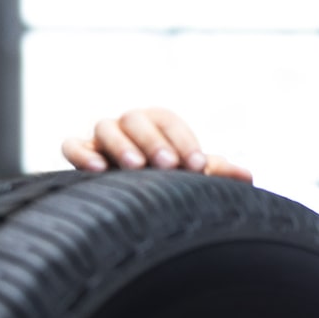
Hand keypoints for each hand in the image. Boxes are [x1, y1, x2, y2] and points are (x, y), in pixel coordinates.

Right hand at [61, 107, 253, 182]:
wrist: (136, 198)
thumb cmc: (170, 181)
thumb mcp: (193, 177)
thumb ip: (218, 173)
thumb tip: (247, 176)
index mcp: (158, 123)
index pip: (169, 121)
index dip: (184, 141)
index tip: (198, 166)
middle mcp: (129, 124)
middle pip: (137, 119)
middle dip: (154, 142)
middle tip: (170, 166)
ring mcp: (101, 137)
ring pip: (106, 128)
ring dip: (122, 145)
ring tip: (137, 168)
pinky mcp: (79, 153)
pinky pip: (71, 145)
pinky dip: (80, 152)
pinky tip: (95, 169)